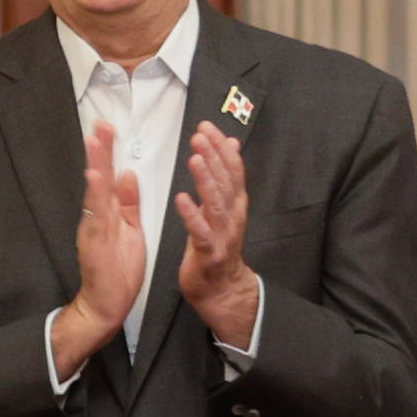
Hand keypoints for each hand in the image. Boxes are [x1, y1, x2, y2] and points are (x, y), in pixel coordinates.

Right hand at [51, 119, 151, 381]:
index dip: (108, 151)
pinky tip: (95, 177)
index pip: (108, 175)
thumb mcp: (129, 229)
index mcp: (108, 212)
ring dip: (95, 164)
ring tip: (96, 141)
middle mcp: (97, 216)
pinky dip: (95, 195)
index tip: (108, 127)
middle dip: (100, 149)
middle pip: (98, 177)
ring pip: (95, 192)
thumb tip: (127, 174)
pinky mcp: (95, 243)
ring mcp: (94, 228)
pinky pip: (96, 215)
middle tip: (100, 123)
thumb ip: (127, 202)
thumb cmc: (117, 271)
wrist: (105, 305)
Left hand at [173, 123, 259, 352]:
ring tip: (195, 158)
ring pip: (217, 203)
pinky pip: (200, 232)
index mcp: (235, 204)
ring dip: (206, 179)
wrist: (221, 290)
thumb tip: (232, 144)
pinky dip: (192, 214)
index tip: (207, 127)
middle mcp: (233, 216)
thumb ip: (226, 177)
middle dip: (214, 156)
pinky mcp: (208, 253)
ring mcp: (222, 235)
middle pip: (226, 181)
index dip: (221, 147)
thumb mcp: (224, 208)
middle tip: (200, 134)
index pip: (232, 169)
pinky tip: (181, 198)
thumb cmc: (216, 246)